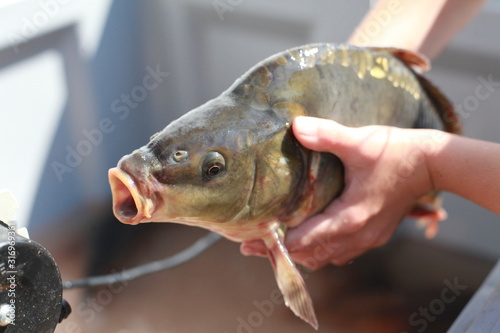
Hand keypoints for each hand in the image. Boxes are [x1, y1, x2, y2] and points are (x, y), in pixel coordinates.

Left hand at [241, 116, 447, 267]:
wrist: (434, 163)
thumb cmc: (397, 153)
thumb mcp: (360, 142)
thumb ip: (327, 135)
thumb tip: (296, 127)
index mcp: (351, 218)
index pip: (305, 241)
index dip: (276, 244)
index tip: (250, 243)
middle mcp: (359, 236)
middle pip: (312, 255)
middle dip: (282, 252)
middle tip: (252, 245)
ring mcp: (368, 238)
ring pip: (327, 257)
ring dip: (301, 253)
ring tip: (275, 244)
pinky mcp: (374, 234)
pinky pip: (341, 252)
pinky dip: (320, 249)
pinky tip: (309, 237)